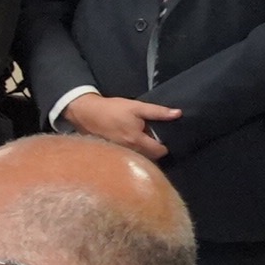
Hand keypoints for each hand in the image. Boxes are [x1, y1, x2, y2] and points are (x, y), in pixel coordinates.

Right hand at [61, 92, 179, 159]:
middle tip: (152, 137)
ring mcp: (119, 153)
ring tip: (141, 139)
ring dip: (143, 152)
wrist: (86, 113)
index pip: (160, 152)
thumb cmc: (112, 109)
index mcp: (137, 140)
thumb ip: (158, 112)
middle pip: (150, 157)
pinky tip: (128, 141)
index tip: (163, 137)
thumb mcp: (137, 107)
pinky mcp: (112, 153)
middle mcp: (129, 151)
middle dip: (154, 149)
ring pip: (139, 158)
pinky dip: (131, 152)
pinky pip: (127, 156)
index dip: (165, 145)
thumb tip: (178, 114)